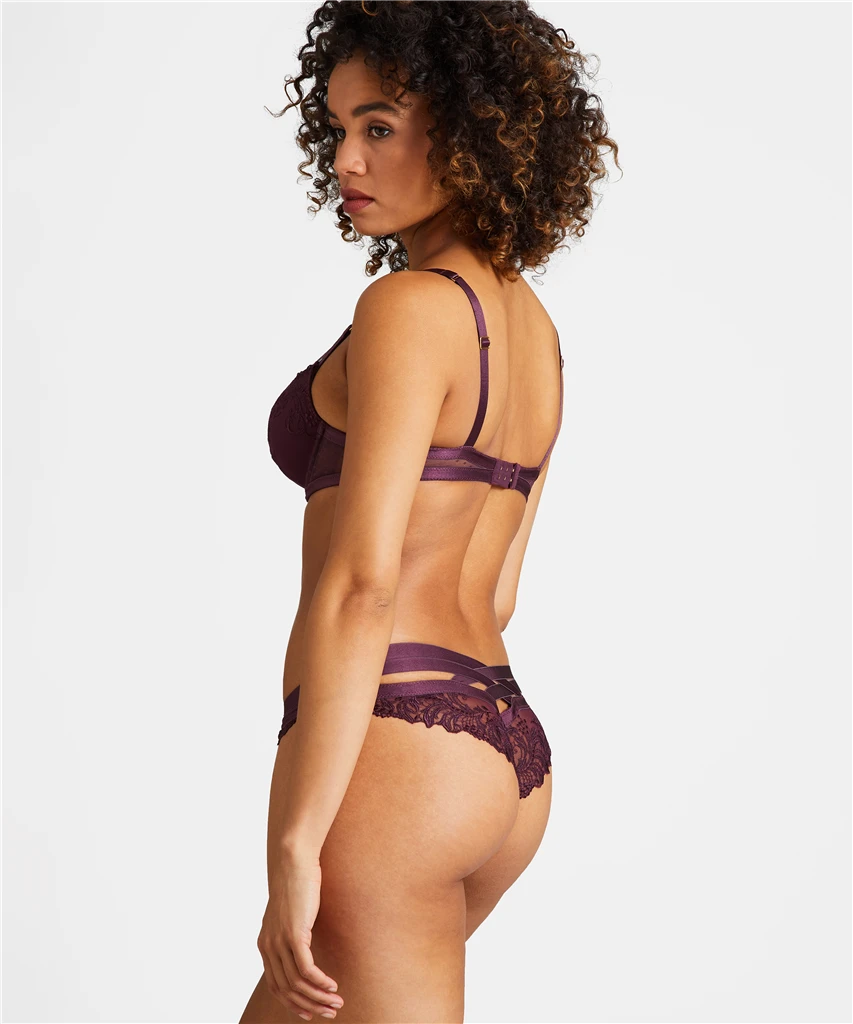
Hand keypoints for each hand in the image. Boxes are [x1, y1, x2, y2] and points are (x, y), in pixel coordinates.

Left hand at [256, 853, 343, 1019]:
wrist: (293, 861)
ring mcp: (279, 942)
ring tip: (336, 1002)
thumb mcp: (289, 913)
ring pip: (298, 983)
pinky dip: (320, 982)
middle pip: (286, 990)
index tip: (311, 1012)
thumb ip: (291, 932)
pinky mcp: (293, 935)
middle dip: (309, 1006)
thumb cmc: (296, 883)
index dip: (293, 1003)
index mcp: (265, 945)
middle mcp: (268, 947)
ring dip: (319, 997)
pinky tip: (332, 985)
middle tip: (329, 1012)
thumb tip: (302, 945)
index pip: (276, 986)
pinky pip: (306, 970)